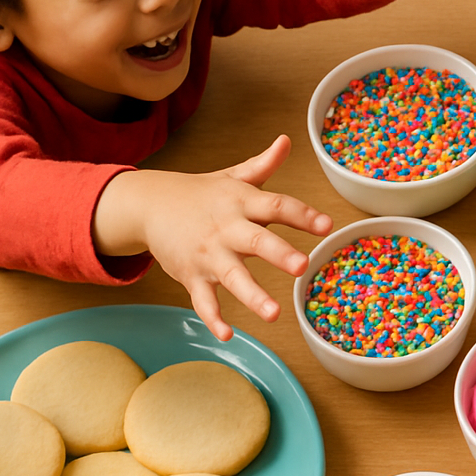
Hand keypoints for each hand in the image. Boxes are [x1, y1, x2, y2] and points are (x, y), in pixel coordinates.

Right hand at [92, 135, 332, 340]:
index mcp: (241, 202)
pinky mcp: (191, 275)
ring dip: (253, 296)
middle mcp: (226, 228)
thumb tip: (287, 141)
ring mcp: (208, 254)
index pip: (276, 206)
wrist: (149, 204)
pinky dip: (213, 318)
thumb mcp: (233, 177)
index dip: (302, 214)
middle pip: (256, 241)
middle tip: (302, 267)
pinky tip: (228, 335)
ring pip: (233, 277)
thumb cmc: (202, 193)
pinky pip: (203, 300)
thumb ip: (263, 165)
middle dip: (279, 254)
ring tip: (274, 314)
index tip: (326, 224)